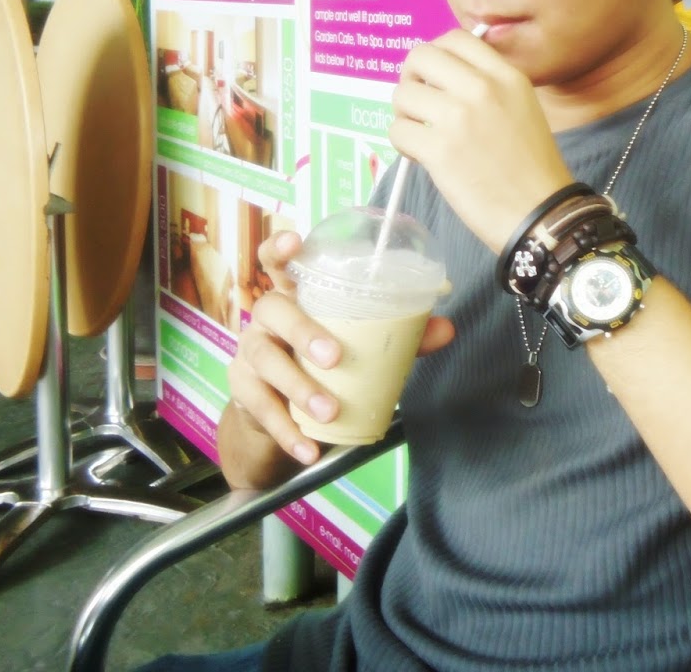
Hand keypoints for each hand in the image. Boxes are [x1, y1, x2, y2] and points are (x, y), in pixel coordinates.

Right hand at [225, 230, 455, 464]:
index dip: (279, 248)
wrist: (281, 419)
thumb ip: (400, 337)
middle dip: (304, 331)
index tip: (294, 241)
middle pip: (272, 311)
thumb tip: (446, 329)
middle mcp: (266, 320)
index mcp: (294, 298)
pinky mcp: (244, 393)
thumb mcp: (358, 347)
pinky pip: (263, 410)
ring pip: (266, 362)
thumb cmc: (323, 366)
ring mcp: (250, 355)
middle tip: (334, 357)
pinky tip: (310, 448)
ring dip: (299, 387)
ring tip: (329, 410)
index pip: (276, 263)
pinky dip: (289, 432)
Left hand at [389, 28, 573, 250]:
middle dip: (412, 78)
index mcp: (505, 76)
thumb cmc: (532, 166)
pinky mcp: (439, 150)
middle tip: (420, 103)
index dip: (436, 54)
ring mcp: (458, 118)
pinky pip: (398, 130)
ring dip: (405, 114)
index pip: (455, 38)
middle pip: (421, 57)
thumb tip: (440, 77)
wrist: (539, 212)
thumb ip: (488, 85)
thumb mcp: (522, 107)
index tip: (435, 77)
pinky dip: (403, 143)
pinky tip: (421, 155)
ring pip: (403, 94)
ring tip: (422, 134)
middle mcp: (481, 88)